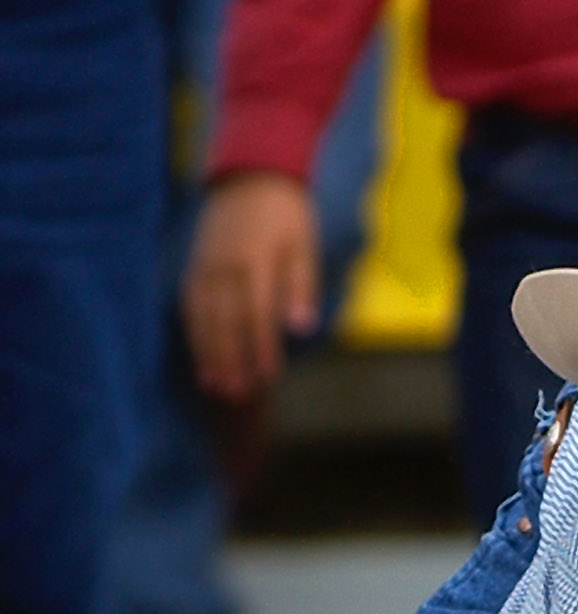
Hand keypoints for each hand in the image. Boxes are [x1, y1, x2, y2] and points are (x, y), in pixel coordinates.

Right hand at [183, 173, 321, 399]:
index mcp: (255, 260)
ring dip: (209, 354)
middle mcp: (225, 265)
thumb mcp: (304, 244)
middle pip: (225, 321)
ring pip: (203, 316)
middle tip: (238, 395)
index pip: (257, 313)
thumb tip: (302, 328)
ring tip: (216, 386)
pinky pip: (190, 304)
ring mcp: (206, 264)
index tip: (267, 377)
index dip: (261, 347)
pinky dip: (194, 333)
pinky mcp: (195, 263)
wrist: (251, 171)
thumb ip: (302, 286)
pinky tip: (201, 358)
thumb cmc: (287, 214)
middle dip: (231, 359)